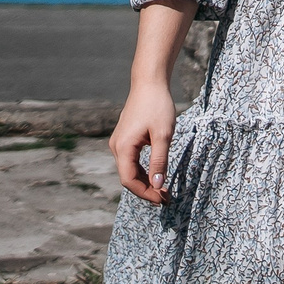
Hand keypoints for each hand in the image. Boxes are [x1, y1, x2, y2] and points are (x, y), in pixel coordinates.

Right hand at [110, 78, 177, 204]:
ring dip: (145, 181)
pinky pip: (131, 161)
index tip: (163, 199)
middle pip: (128, 177)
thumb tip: (158, 185)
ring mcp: (119, 143)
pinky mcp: (124, 139)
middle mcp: (116, 147)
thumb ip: (159, 161)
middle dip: (146, 190)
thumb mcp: (163, 135)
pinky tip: (156, 175)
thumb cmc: (157, 106)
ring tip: (163, 189)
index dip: (145, 193)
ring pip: (129, 170)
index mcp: (123, 147)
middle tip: (166, 198)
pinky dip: (142, 171)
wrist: (149, 83)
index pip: (129, 180)